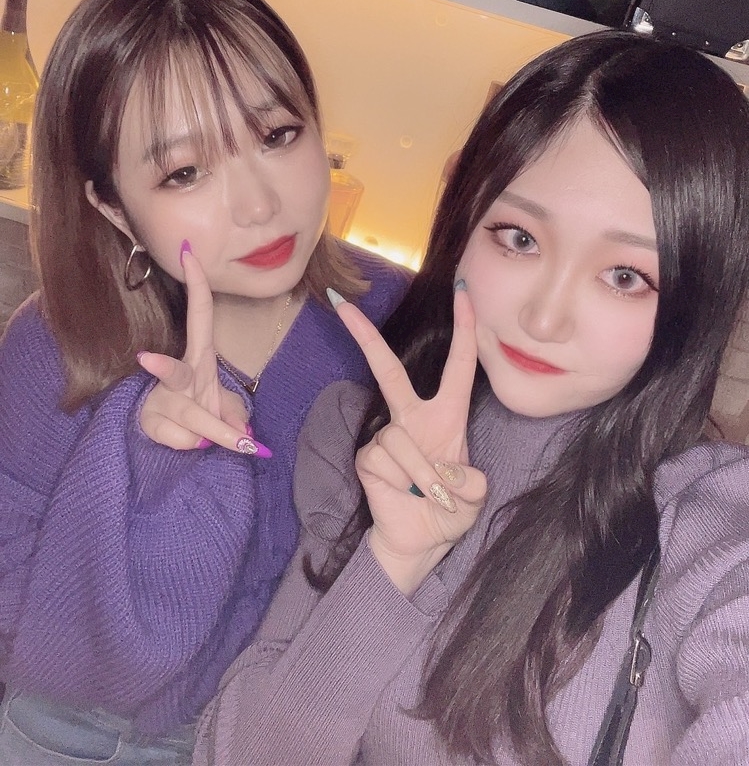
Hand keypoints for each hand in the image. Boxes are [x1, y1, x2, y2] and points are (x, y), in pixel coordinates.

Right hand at [138, 248, 248, 450]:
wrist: (173, 435)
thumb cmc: (203, 409)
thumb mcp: (226, 406)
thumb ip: (236, 415)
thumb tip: (243, 434)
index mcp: (201, 357)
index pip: (198, 315)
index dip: (196, 286)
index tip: (189, 253)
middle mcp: (180, 375)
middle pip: (176, 370)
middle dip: (164, 366)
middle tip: (145, 360)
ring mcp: (162, 398)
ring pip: (189, 416)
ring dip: (215, 431)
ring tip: (231, 441)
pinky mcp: (150, 420)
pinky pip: (181, 439)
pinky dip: (196, 446)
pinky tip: (194, 443)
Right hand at [330, 286, 486, 594]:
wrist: (420, 542)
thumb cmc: (448, 511)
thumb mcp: (474, 497)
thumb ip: (471, 483)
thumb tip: (450, 471)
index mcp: (448, 416)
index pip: (459, 364)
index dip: (465, 328)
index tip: (463, 292)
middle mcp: (414, 418)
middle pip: (389, 370)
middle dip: (365, 337)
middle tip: (343, 305)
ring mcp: (387, 436)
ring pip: (401, 437)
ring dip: (424, 474)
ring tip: (432, 495)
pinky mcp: (367, 458)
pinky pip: (386, 460)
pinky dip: (406, 482)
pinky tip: (406, 495)